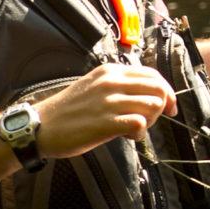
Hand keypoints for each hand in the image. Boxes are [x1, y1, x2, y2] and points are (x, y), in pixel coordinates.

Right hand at [35, 61, 175, 158]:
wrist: (40, 127)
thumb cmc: (69, 111)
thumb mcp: (94, 87)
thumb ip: (119, 86)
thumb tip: (148, 94)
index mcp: (110, 71)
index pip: (153, 75)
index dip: (166, 91)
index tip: (169, 106)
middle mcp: (112, 82)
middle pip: (158, 89)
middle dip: (162, 106)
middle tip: (151, 120)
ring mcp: (109, 102)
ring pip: (153, 105)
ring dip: (150, 121)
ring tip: (134, 128)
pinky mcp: (106, 122)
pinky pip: (140, 123)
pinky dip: (140, 133)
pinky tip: (128, 137)